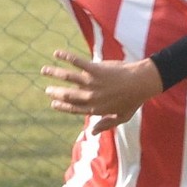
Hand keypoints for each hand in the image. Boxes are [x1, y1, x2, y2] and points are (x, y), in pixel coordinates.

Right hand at [43, 51, 163, 132]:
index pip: (74, 109)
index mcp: (96, 109)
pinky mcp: (96, 69)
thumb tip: (92, 132)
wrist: (142, 82)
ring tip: (44, 70)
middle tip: (47, 90)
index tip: (53, 104)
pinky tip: (57, 53)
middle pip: (67, 95)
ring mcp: (92, 83)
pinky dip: (65, 57)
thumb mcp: (122, 118)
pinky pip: (77, 62)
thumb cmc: (134, 100)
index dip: (62, 107)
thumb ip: (106, 124)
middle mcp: (91, 97)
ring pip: (68, 78)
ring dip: (53, 73)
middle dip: (55, 92)